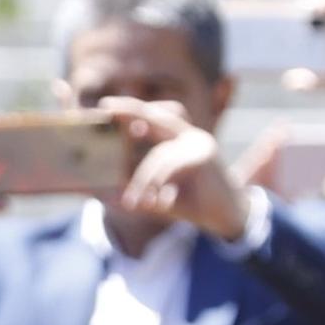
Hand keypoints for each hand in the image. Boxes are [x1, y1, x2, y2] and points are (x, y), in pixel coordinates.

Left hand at [108, 97, 250, 241]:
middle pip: (156, 117)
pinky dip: (160, 184)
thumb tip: (100, 191)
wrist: (225, 218)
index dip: (130, 110)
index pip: (151, 118)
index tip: (106, 106)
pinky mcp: (204, 157)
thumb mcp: (155, 195)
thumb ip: (133, 187)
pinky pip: (172, 166)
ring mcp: (198, 143)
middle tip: (108, 110)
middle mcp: (188, 136)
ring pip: (158, 156)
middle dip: (131, 111)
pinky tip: (158, 203)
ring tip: (135, 204)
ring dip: (143, 181)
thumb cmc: (189, 203)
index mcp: (176, 140)